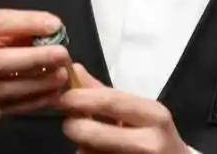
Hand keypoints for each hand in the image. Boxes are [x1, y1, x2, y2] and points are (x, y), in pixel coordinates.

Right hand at [0, 9, 72, 141]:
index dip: (27, 22)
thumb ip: (12, 34)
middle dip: (35, 57)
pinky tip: (51, 95)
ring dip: (38, 83)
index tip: (55, 24)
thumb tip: (51, 29)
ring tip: (62, 76)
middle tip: (63, 54)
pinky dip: (32, 102)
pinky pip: (5, 109)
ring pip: (4, 89)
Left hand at [58, 64, 191, 153]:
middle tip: (70, 125)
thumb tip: (75, 70)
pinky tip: (101, 153)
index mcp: (153, 114)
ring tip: (94, 144)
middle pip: (95, 134)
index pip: (110, 101)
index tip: (62, 97)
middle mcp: (150, 141)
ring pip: (91, 153)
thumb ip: (105, 93)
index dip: (81, 98)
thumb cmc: (154, 134)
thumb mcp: (138, 111)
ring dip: (83, 148)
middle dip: (74, 127)